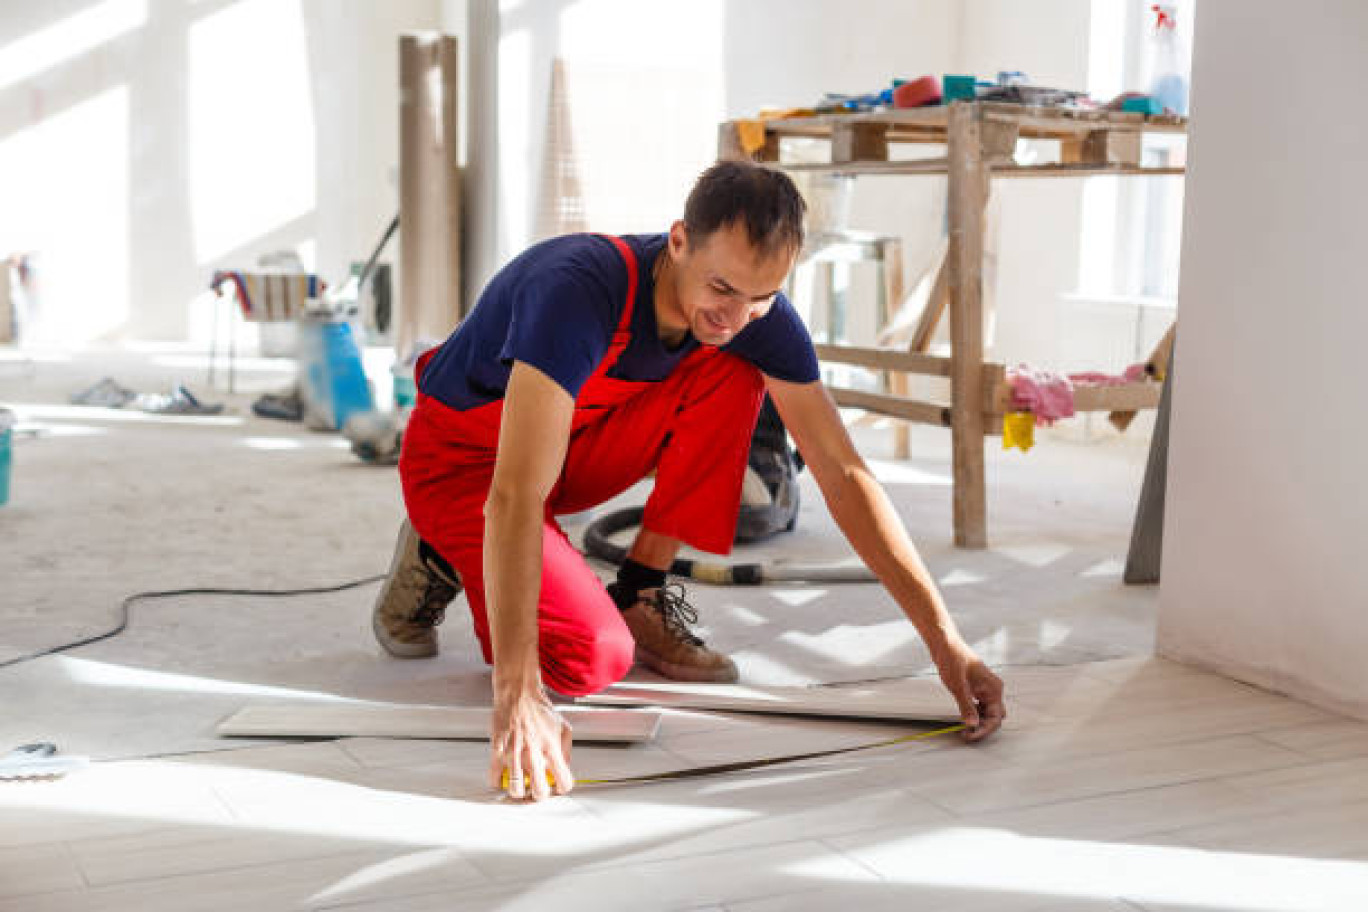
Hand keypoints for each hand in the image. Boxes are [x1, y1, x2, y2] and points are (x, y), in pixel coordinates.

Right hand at [487, 683, 573, 800]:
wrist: (519, 694)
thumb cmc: (540, 709)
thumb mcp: (563, 727)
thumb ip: (566, 750)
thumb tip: (564, 768)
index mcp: (552, 748)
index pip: (562, 781)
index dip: (561, 788)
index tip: (557, 787)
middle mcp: (533, 752)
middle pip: (538, 791)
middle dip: (538, 795)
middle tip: (536, 790)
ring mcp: (514, 753)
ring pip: (515, 789)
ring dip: (518, 793)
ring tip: (520, 787)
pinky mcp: (498, 750)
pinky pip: (494, 777)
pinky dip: (498, 783)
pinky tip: (503, 778)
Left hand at [933, 643, 1005, 742]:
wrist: (945, 643)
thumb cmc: (952, 658)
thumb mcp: (957, 685)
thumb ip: (966, 706)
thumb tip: (972, 724)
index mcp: (993, 688)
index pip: (995, 717)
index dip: (984, 730)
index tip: (970, 736)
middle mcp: (993, 689)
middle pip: (994, 717)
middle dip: (982, 728)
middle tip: (966, 734)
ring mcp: (985, 689)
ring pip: (987, 713)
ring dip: (978, 722)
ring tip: (963, 728)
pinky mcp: (976, 688)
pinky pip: (979, 706)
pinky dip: (973, 713)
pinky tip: (963, 717)